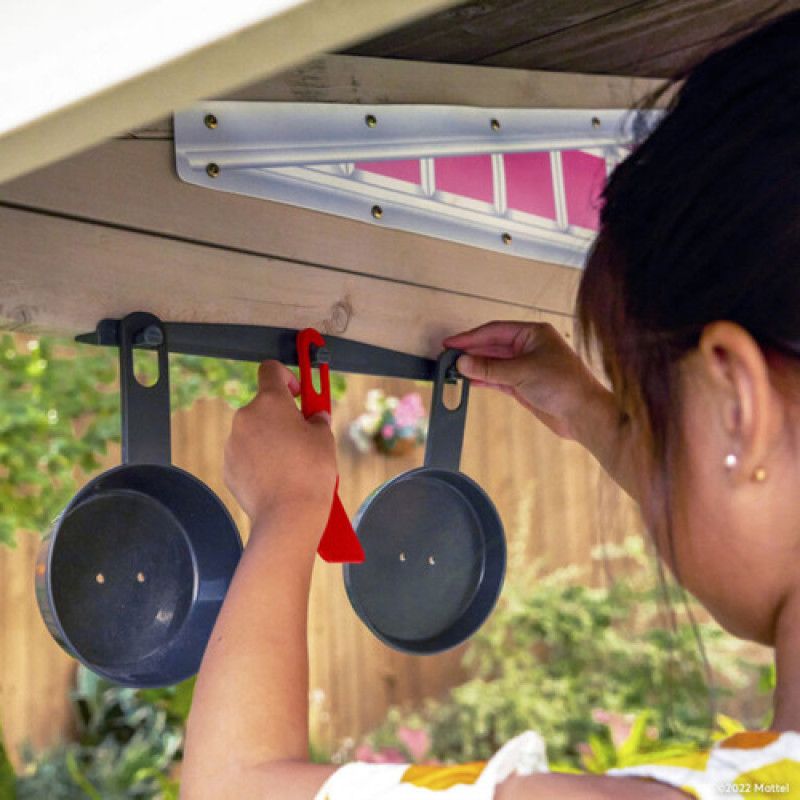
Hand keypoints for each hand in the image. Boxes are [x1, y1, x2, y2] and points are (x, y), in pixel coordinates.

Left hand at [224, 360, 336, 528]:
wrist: (288, 515)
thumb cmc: (310, 473)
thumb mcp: (324, 437)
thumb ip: (316, 418)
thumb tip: (314, 417)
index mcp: (270, 402)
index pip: (271, 370)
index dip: (286, 375)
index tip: (297, 391)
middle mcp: (246, 416)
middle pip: (264, 405)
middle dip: (283, 415)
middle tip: (303, 434)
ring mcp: (234, 442)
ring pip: (255, 431)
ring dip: (271, 438)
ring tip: (293, 462)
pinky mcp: (228, 466)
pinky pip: (246, 454)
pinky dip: (260, 459)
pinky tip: (279, 477)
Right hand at [444, 321, 612, 441]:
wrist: (584, 414)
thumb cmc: (566, 386)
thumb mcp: (522, 372)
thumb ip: (490, 367)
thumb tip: (464, 361)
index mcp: (534, 334)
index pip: (494, 331)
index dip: (471, 337)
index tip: (451, 343)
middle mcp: (530, 348)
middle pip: (492, 346)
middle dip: (471, 351)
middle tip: (448, 356)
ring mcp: (527, 367)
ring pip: (494, 363)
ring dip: (475, 366)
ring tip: (454, 369)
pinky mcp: (525, 385)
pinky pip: (498, 379)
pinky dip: (484, 379)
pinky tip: (469, 379)